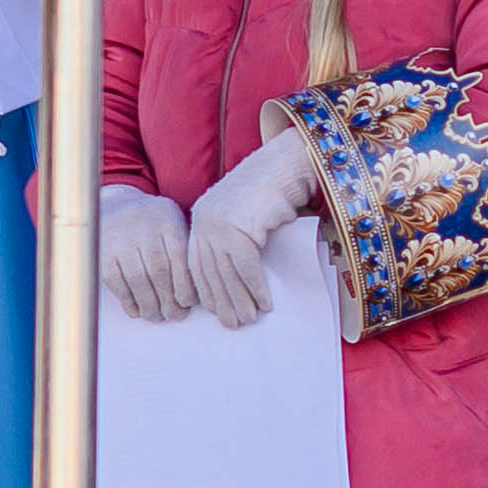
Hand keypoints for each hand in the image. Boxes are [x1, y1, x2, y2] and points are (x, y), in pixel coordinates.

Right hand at [101, 186, 194, 324]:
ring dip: (150, 305)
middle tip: (176, 316)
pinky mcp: (102, 254)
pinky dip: (129, 301)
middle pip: (160, 272)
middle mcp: (144, 228)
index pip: (181, 259)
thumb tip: (198, 292)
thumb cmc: (153, 222)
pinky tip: (137, 311)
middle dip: (169, 300)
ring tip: (157, 317)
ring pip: (139, 280)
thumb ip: (185, 249)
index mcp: (167, 220)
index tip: (189, 303)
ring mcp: (121, 241)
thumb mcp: (173, 223)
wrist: (115, 205)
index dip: (186, 286)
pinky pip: (118, 283)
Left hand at [183, 123, 319, 327]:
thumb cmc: (275, 189)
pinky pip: (246, 266)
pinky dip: (255, 287)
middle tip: (235, 324)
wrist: (290, 163)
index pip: (196, 264)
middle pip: (209, 272)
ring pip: (226, 273)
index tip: (218, 311)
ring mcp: (219, 222)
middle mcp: (204, 219)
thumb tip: (239, 278)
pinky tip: (265, 302)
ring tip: (251, 319)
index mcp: (202, 217)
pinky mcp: (238, 226)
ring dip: (240, 300)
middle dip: (223, 302)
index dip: (207, 291)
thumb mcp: (247, 217)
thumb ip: (237, 240)